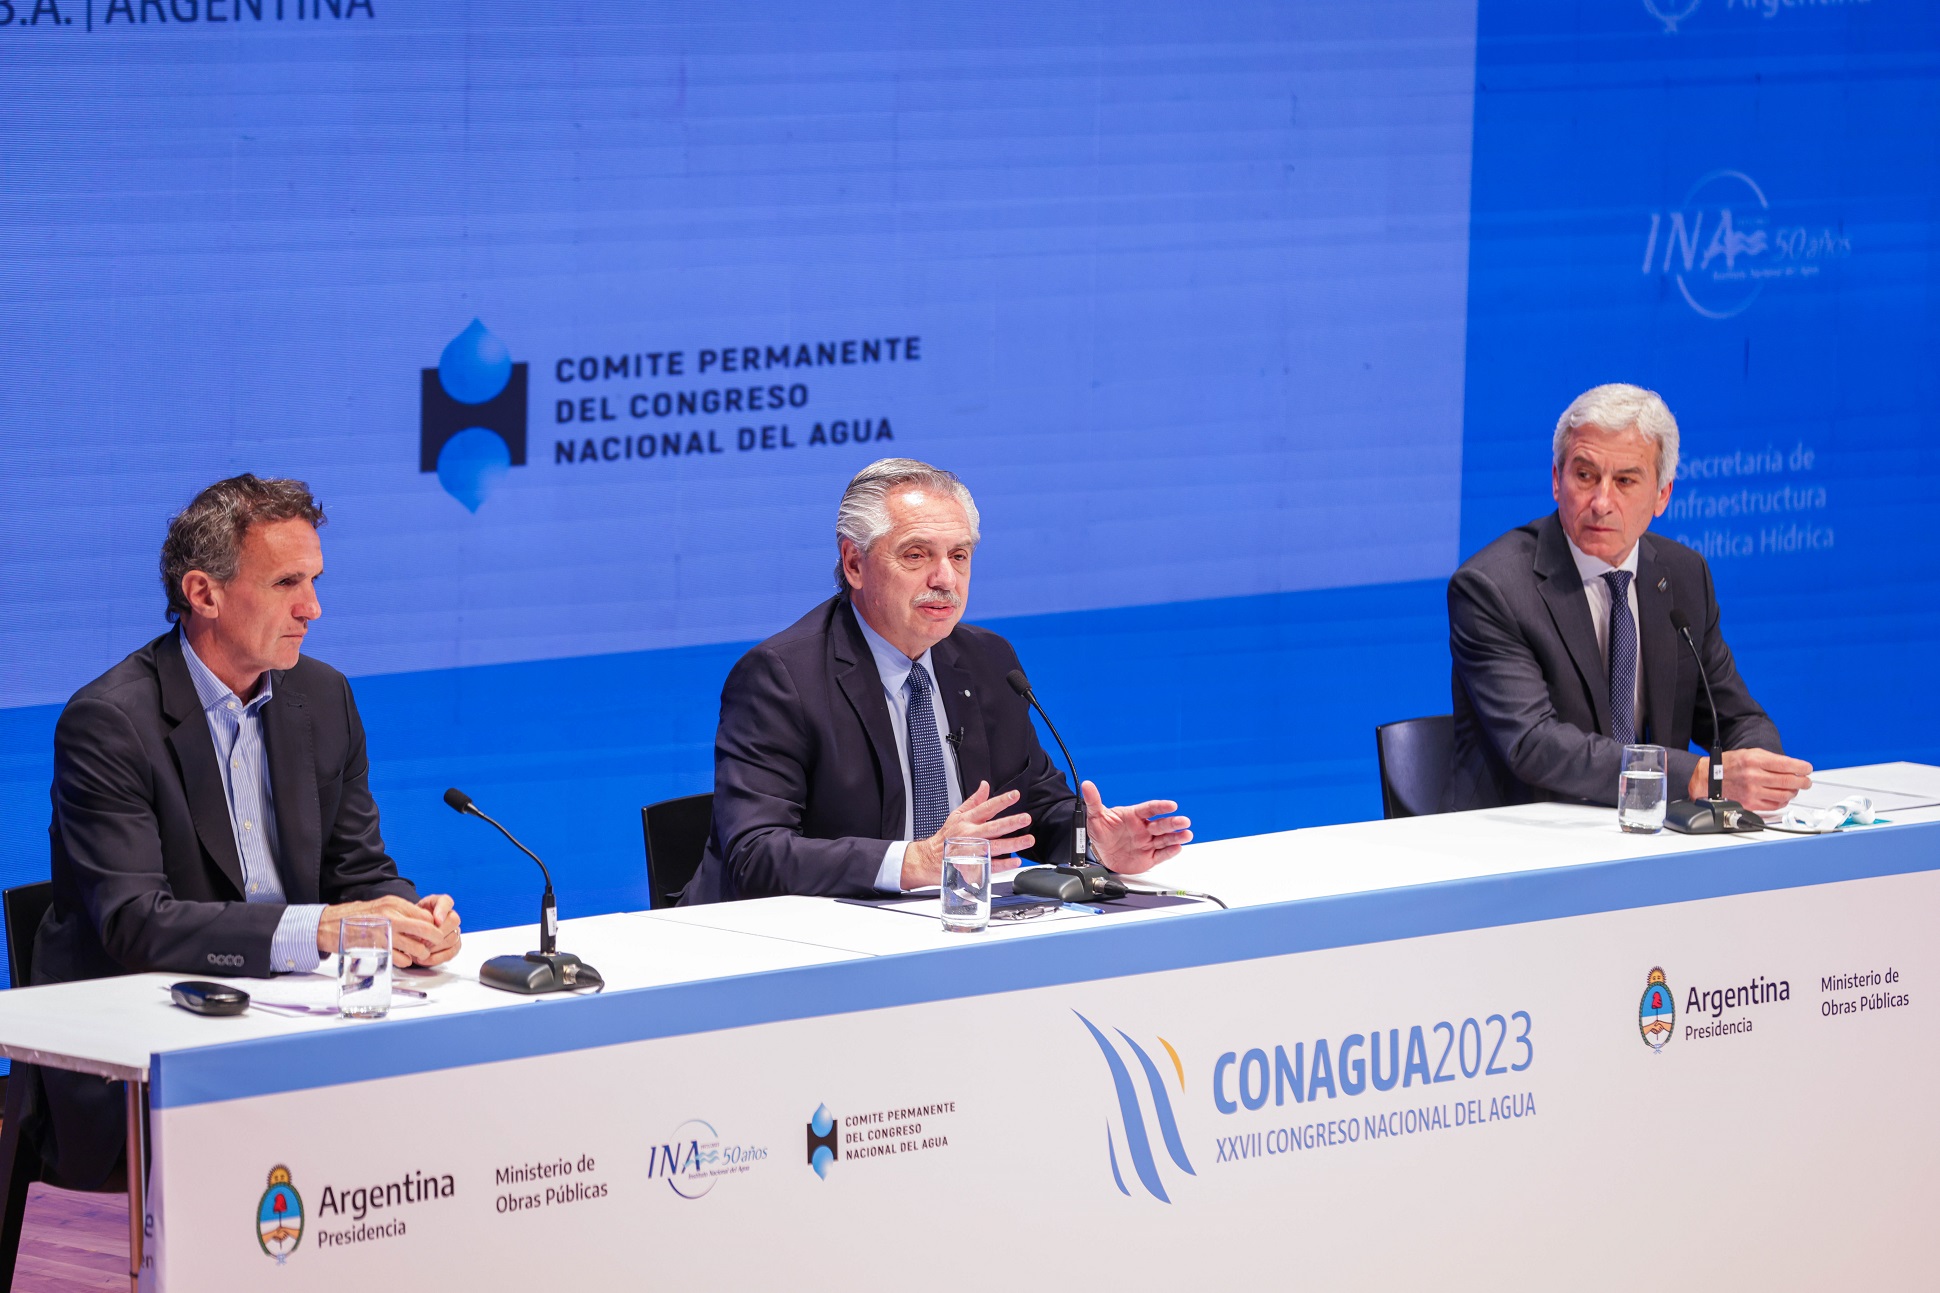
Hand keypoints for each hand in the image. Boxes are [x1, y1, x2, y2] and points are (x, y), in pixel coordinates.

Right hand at [317, 895, 461, 968]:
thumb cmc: (358, 916)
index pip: (425, 916)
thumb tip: (424, 922)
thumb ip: (401, 912)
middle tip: (433, 945)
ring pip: (415, 947)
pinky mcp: (376, 948)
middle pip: (425, 930)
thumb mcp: (382, 906)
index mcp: (394, 904)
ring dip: (420, 953)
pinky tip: (403, 959)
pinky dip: (405, 961)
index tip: (432, 932)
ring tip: (417, 954)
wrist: (329, 924)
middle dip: (433, 940)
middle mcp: (391, 916)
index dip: (432, 926)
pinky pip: (400, 958)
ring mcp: (384, 933)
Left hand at [414, 893, 462, 965]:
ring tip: (421, 951)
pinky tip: (425, 959)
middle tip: (422, 941)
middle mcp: (450, 916)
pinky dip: (437, 958)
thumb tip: (429, 924)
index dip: (442, 911)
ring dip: (436, 946)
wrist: (408, 933)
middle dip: (438, 933)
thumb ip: (416, 915)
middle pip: (454, 921)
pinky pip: (451, 952)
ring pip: (453, 938)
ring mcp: (454, 931)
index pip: (447, 901)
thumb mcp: (408, 914)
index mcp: (439, 903)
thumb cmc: (409, 922)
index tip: (436, 921)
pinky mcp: (453, 946)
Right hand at [901, 781, 1033, 888]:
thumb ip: (975, 801)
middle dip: (1010, 823)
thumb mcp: (958, 814)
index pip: (986, 808)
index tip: (1015, 795)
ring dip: (1012, 844)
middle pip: (993, 828)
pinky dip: (1003, 864)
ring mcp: (973, 851)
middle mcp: (971, 835)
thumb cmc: (947, 836)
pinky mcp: (974, 866)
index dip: (1001, 801)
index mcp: (968, 820)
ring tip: (1028, 840)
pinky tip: (1016, 861)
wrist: (932, 857)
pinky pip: (991, 865)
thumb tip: (985, 786)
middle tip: (1025, 818)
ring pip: (995, 847)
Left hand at [1083, 780, 1191, 875]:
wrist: (1101, 853)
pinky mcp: (1148, 857)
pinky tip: (1178, 848)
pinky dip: (1169, 852)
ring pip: (1165, 839)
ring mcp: (1147, 843)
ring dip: (1176, 837)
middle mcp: (1144, 828)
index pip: (1150, 809)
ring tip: (1187, 835)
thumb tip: (1087, 785)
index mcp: (1134, 816)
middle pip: (1161, 824)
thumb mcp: (1096, 816)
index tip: (1172, 805)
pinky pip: (1161, 855)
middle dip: (1173, 823)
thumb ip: (1094, 801)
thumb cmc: (1102, 831)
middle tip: (1184, 821)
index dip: (1161, 807)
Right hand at [1688, 749, 1813, 811]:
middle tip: (1806, 781)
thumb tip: (1793, 767)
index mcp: (1755, 760)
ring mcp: (1752, 791)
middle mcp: (1754, 776)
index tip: (1808, 769)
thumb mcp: (1751, 753)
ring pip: (1784, 795)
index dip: (1801, 768)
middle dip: (1802, 781)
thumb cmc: (1731, 765)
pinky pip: (1774, 805)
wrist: (1710, 778)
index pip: (1786, 765)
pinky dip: (1783, 801)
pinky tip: (1783, 796)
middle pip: (1788, 781)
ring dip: (1794, 792)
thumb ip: (1772, 759)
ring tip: (1795, 789)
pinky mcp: (1750, 803)